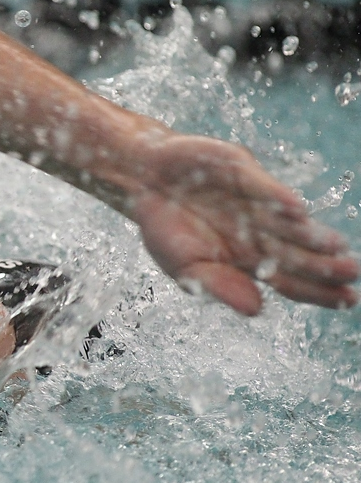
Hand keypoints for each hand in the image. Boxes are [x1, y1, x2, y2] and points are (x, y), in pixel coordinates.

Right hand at [131, 134, 357, 314]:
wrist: (142, 182)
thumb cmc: (165, 228)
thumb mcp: (185, 268)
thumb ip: (219, 286)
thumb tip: (256, 310)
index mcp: (247, 258)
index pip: (289, 280)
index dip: (318, 291)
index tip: (347, 300)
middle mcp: (258, 230)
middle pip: (296, 252)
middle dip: (325, 264)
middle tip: (352, 272)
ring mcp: (252, 201)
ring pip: (286, 221)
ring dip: (311, 233)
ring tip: (337, 246)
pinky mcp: (240, 172)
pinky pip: (260, 186)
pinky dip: (276, 197)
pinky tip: (297, 210)